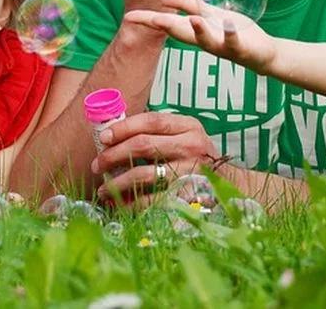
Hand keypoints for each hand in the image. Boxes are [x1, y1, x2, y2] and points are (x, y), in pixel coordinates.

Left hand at [90, 112, 219, 204]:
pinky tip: (119, 204)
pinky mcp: (187, 196)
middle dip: (113, 155)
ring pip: (143, 174)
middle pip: (143, 145)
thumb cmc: (197, 158)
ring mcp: (190, 172)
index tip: (104, 137)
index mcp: (189, 126)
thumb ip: (159, 132)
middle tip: (98, 165)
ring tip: (103, 189)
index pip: (151, 121)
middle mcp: (191, 146)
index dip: (124, 127)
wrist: (228, 185)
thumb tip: (114, 135)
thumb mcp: (186, 136)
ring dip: (117, 183)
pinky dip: (131, 203)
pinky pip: (151, 200)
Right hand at [125, 0, 277, 72]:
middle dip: (165, 25)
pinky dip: (229, 33)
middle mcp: (205, 40)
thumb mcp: (209, 14)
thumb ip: (189, 5)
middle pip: (181, 33)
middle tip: (149, 18)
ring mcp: (222, 46)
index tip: (128, 16)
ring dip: (199, 30)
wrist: (262, 53)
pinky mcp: (241, 48)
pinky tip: (227, 23)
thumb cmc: (232, 32)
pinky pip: (234, 41)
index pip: (168, 23)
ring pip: (206, 40)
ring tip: (193, 18)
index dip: (148, 20)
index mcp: (195, 30)